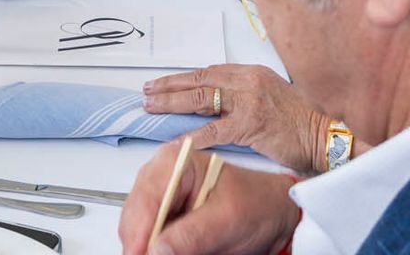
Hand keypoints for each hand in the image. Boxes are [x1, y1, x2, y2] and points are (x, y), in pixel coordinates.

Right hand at [119, 143, 300, 254]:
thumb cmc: (257, 204)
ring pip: (139, 234)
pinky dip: (160, 251)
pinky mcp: (165, 220)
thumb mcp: (228, 220)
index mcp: (174, 163)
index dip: (138, 233)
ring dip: (151, 248)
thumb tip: (158, 251)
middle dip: (143, 244)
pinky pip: (151, 242)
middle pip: (135, 219)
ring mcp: (160, 201)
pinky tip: (172, 253)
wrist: (274, 214)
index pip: (145, 200)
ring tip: (174, 253)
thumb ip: (192, 235)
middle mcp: (160, 179)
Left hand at [143, 64, 331, 174]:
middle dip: (169, 86)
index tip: (163, 82)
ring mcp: (248, 101)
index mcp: (250, 72)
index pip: (208, 72)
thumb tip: (214, 102)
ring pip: (200, 99)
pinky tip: (177, 139)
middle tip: (147, 91)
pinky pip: (214, 130)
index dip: (183, 78)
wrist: (325, 137)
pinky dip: (193, 134)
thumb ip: (243, 94)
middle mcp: (247, 81)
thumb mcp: (270, 95)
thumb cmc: (300, 121)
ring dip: (172, 103)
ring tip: (152, 107)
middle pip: (198, 80)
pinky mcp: (251, 125)